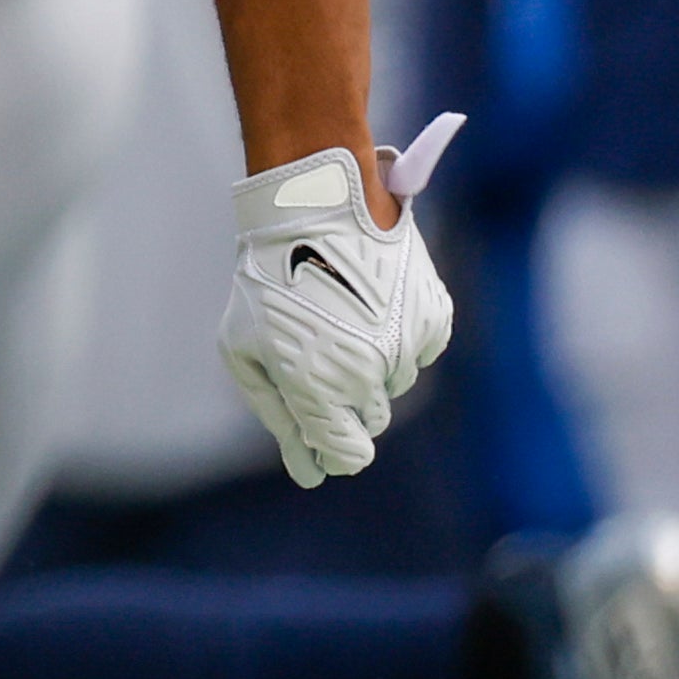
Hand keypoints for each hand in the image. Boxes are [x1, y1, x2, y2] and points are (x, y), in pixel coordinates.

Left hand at [221, 113, 459, 487]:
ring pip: (394, 382)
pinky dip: (399, 336)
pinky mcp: (433, 318)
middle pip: (371, 419)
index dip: (332, 449)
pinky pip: (419, 349)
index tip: (322, 437)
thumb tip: (308, 471)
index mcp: (318, 389)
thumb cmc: (268, 279)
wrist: (316, 207)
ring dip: (370, 363)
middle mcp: (368, 375)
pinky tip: (369, 302)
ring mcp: (406, 346)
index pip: (348, 455)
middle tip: (319, 352)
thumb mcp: (245, 349)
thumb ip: (277, 414)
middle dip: (345, 398)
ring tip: (339, 314)